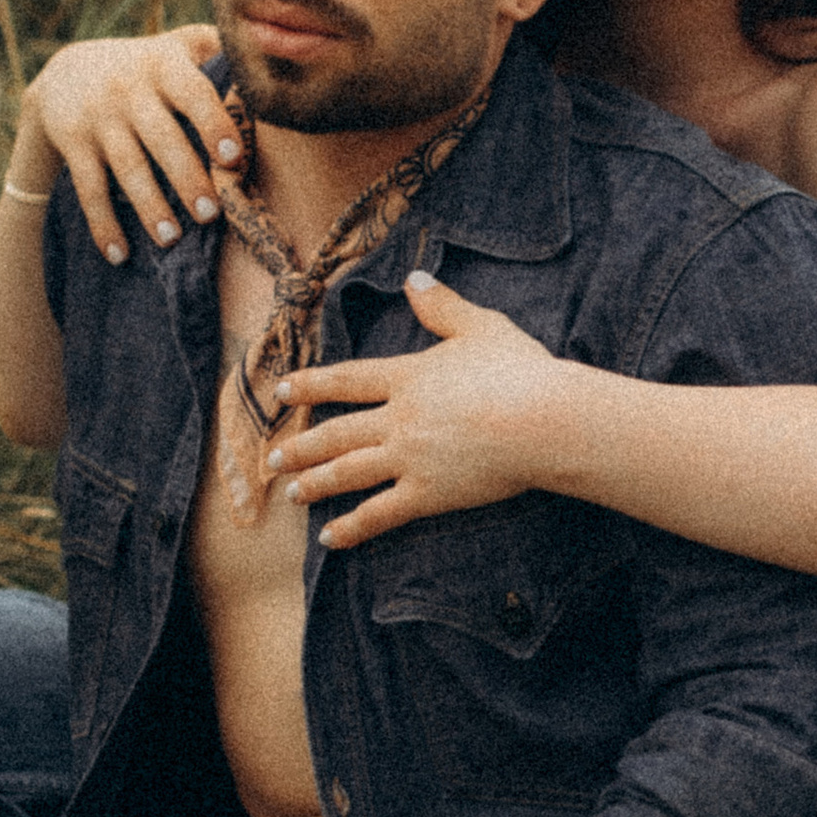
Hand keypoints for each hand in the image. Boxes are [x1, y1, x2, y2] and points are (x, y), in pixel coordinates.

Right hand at [18, 29, 236, 265]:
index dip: (213, 123)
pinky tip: (119, 254)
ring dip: (149, 206)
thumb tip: (276, 59)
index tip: (232, 157)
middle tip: (210, 214)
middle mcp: (129, 89)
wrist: (68, 73)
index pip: (193, 92)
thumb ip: (220, 48)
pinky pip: (89, 188)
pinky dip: (102, 224)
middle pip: (161, 137)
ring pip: (127, 167)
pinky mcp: (72, 143)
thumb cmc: (149, 67)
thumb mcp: (179, 45)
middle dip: (186, 177)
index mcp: (165, 64)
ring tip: (171, 239)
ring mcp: (99, 118)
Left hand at [268, 274, 569, 548]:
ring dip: (315, 483)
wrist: (544, 419)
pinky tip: (329, 539)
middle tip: (272, 459)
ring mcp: (410, 458)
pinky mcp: (429, 493)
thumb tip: (414, 278)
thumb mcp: (482, 327)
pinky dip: (352, 527)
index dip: (312, 385)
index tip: (283, 391)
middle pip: (337, 432)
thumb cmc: (521, 370)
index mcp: (409, 377)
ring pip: (349, 472)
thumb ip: (442, 306)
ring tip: (292, 493)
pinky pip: (380, 513)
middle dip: (301, 446)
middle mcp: (399, 418)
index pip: (348, 380)